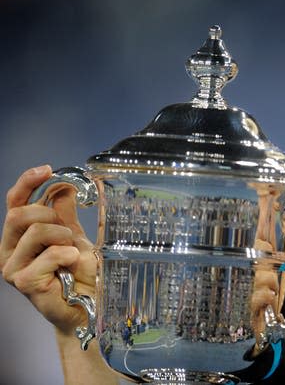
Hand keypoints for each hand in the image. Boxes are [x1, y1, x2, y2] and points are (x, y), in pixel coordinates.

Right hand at [0, 165, 96, 335]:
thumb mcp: (73, 236)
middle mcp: (9, 250)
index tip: (47, 170)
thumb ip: (64, 213)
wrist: (88, 302)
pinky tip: (71, 265)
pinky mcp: (24, 282)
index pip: (14, 201)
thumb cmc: (78, 273)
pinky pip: (49, 254)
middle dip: (49, 215)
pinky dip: (67, 254)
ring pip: (35, 231)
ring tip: (71, 252)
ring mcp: (13, 268)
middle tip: (67, 232)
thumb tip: (63, 186)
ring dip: (63, 236)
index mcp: (18, 236)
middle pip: (19, 214)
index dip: (27, 182)